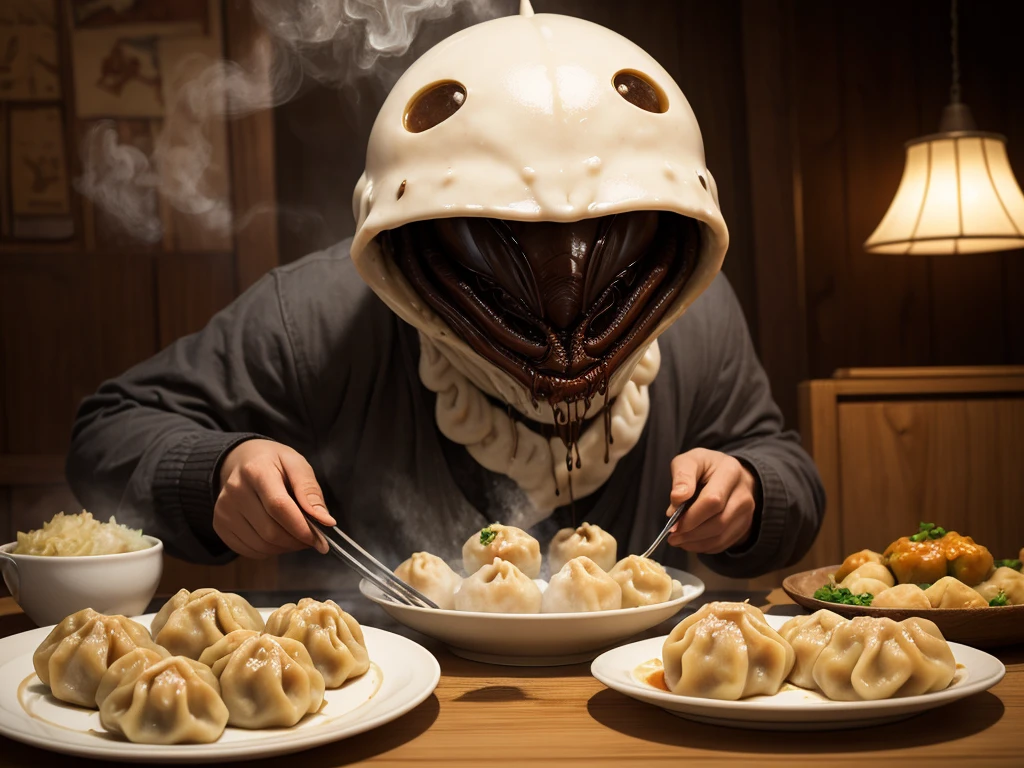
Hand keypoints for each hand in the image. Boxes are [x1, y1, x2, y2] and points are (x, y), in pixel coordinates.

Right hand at [215, 439, 334, 558]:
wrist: (242, 461)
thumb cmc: (275, 463)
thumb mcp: (297, 464)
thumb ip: (311, 491)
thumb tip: (325, 521)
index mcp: (256, 470)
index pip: (279, 507)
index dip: (302, 528)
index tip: (321, 540)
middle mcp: (235, 491)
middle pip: (270, 531)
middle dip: (297, 541)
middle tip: (311, 538)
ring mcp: (224, 510)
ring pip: (261, 545)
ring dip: (285, 547)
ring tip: (295, 536)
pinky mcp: (220, 525)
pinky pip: (249, 551)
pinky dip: (269, 551)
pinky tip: (277, 537)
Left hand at [665, 448, 758, 553]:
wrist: (727, 473)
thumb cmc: (704, 467)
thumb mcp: (690, 461)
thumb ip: (682, 476)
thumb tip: (677, 499)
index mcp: (730, 472)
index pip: (713, 500)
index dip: (691, 515)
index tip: (672, 521)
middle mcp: (744, 494)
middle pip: (718, 522)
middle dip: (691, 532)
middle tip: (672, 535)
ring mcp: (747, 512)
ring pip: (721, 536)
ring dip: (695, 542)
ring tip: (677, 540)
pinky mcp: (743, 526)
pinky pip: (723, 543)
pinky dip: (704, 547)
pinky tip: (689, 542)